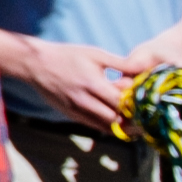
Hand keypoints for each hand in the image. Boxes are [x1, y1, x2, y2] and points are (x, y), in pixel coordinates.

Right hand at [0, 33, 139, 131]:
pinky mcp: (71, 115)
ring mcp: (77, 110)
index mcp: (93, 84)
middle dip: (132, 118)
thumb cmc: (68, 56)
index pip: (122, 103)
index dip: (136, 104)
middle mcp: (84, 101)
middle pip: (116, 119)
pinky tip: (116, 118)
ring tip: (133, 119)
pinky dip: (108, 125)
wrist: (36, 64)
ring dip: (121, 125)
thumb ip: (121, 64)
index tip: (145, 100)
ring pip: (106, 127)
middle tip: (143, 113)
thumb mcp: (96, 54)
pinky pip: (95, 126)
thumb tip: (145, 69)